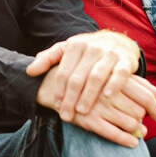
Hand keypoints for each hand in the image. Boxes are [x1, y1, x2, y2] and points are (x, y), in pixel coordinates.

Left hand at [27, 31, 144, 120]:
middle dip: (70, 98)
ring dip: (88, 95)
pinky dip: (113, 85)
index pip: (63, 71)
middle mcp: (92, 48)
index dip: (58, 90)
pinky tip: (106, 97)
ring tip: (82, 111)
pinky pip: (119, 74)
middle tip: (66, 115)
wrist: (118, 40)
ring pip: (96, 76)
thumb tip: (29, 72)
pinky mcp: (126, 61)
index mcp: (75, 45)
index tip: (55, 105)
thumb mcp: (66, 50)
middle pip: (78, 77)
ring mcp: (109, 54)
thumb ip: (48, 59)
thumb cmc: (87, 50)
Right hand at [37, 66, 155, 147]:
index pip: (145, 96)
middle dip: (144, 120)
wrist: (54, 85)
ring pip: (130, 123)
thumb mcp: (111, 76)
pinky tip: (133, 143)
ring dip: (138, 130)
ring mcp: (98, 107)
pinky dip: (127, 140)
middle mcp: (108, 92)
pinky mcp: (88, 120)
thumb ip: (138, 84)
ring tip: (139, 132)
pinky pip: (114, 134)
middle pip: (139, 111)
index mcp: (115, 78)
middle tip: (144, 124)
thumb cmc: (90, 80)